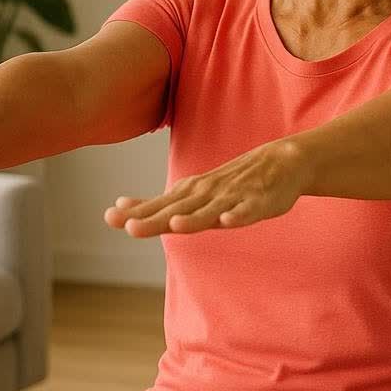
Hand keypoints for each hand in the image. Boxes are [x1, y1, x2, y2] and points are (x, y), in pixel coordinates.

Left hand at [104, 140, 312, 237]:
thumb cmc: (229, 183)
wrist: (280, 162)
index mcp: (190, 194)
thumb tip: (118, 208)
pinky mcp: (259, 202)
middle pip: (178, 210)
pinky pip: (248, 211)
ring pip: (211, 211)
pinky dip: (238, 215)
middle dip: (155, 218)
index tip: (109, 217)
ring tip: (174, 225)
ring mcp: (233, 197)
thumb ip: (156, 205)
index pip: (159, 205)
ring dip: (193, 218)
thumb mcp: (190, 193)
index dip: (136, 212)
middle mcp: (207, 194)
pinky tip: (229, 221)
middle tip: (130, 227)